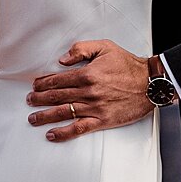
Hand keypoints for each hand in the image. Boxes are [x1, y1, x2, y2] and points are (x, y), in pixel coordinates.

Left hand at [28, 41, 153, 141]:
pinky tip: (52, 134)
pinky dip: (63, 133)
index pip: (57, 80)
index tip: (35, 86)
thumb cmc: (129, 65)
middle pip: (56, 97)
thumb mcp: (105, 47)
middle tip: (29, 100)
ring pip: (63, 113)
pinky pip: (78, 128)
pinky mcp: (102, 120)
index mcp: (87, 74)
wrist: (150, 83)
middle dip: (39, 99)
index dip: (43, 83)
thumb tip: (62, 60)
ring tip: (33, 118)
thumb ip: (81, 49)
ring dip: (45, 116)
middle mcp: (88, 92)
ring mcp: (94, 108)